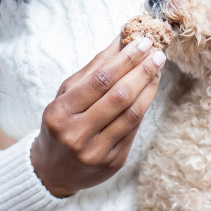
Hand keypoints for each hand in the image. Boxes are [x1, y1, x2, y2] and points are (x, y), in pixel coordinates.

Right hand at [30, 36, 165, 197]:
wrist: (52, 170)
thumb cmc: (60, 123)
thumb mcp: (66, 94)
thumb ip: (93, 68)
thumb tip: (121, 40)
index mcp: (60, 113)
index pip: (100, 81)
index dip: (125, 60)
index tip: (142, 42)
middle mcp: (77, 134)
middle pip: (119, 96)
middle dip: (142, 71)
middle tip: (157, 54)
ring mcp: (96, 151)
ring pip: (132, 114)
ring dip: (149, 88)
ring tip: (157, 70)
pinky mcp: (113, 163)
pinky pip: (134, 130)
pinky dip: (144, 107)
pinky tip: (149, 91)